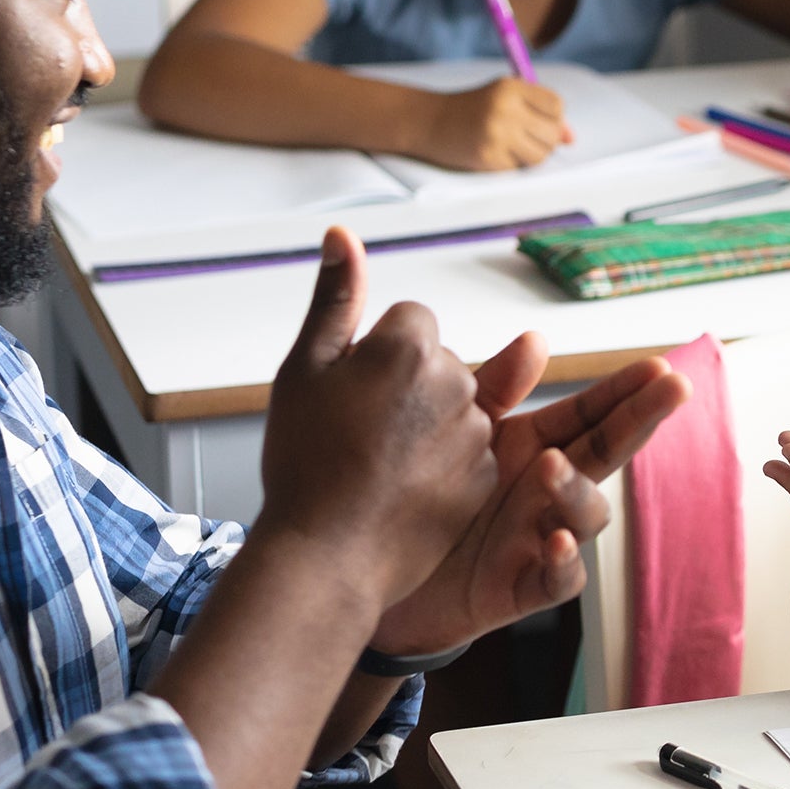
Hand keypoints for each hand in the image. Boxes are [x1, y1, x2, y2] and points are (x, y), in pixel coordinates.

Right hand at [256, 228, 497, 597]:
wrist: (325, 554)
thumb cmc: (304, 462)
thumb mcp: (304, 369)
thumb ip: (334, 297)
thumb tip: (341, 234)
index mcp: (410, 345)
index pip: (409, 321)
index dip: (373, 354)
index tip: (349, 391)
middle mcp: (456, 381)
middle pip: (435, 361)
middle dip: (405, 385)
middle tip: (356, 431)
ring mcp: (475, 433)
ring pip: (454, 406)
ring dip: (425, 425)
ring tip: (375, 463)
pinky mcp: (485, 478)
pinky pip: (468, 452)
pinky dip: (443, 465)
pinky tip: (401, 488)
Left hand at [373, 336, 692, 653]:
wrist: (373, 568)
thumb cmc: (419, 494)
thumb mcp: (456, 433)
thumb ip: (494, 388)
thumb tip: (536, 340)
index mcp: (533, 446)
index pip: (591, 413)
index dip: (626, 390)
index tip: (658, 366)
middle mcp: (546, 490)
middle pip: (606, 452)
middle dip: (641, 419)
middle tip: (674, 388)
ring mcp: (540, 537)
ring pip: (586, 514)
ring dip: (575, 489)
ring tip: (549, 464)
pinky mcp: (521, 586)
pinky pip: (559, 578)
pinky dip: (563, 561)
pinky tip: (554, 541)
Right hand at [416, 77, 568, 169]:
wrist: (429, 121)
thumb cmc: (473, 108)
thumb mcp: (504, 97)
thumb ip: (539, 112)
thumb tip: (570, 139)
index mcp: (511, 87)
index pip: (556, 106)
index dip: (553, 117)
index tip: (538, 120)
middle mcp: (505, 108)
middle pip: (552, 133)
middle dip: (545, 140)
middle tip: (525, 138)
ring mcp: (496, 134)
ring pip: (540, 155)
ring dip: (531, 156)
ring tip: (513, 147)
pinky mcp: (488, 157)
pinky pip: (518, 168)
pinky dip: (511, 165)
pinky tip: (495, 153)